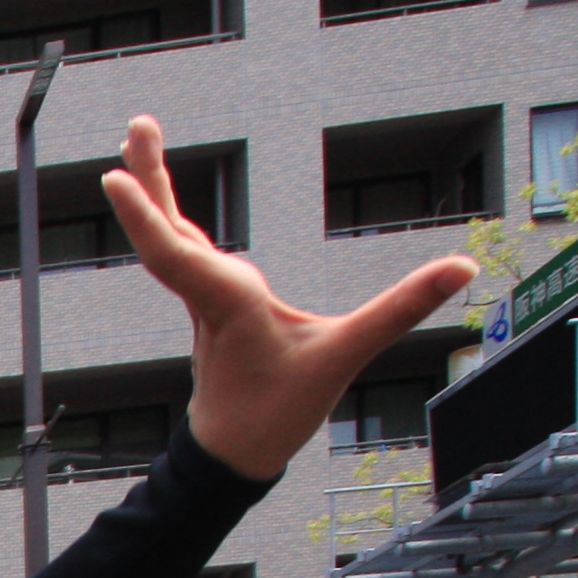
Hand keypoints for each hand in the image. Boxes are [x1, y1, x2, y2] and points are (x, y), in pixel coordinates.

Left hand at [98, 115, 474, 479]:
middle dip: (148, 175)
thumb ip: (402, 309)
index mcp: (229, 302)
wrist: (232, 455)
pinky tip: (157, 190)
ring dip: (153, 184)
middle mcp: (209, 292)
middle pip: (166, 227)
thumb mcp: (345, 357)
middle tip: (137, 123)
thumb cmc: (279, 412)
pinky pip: (180, 245)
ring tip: (140, 134)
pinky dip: (166, 211)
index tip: (114, 178)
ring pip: (171, 232)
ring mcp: (204, 294)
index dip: (144, 215)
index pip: (176, 253)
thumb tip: (463, 269)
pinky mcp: (208, 298)